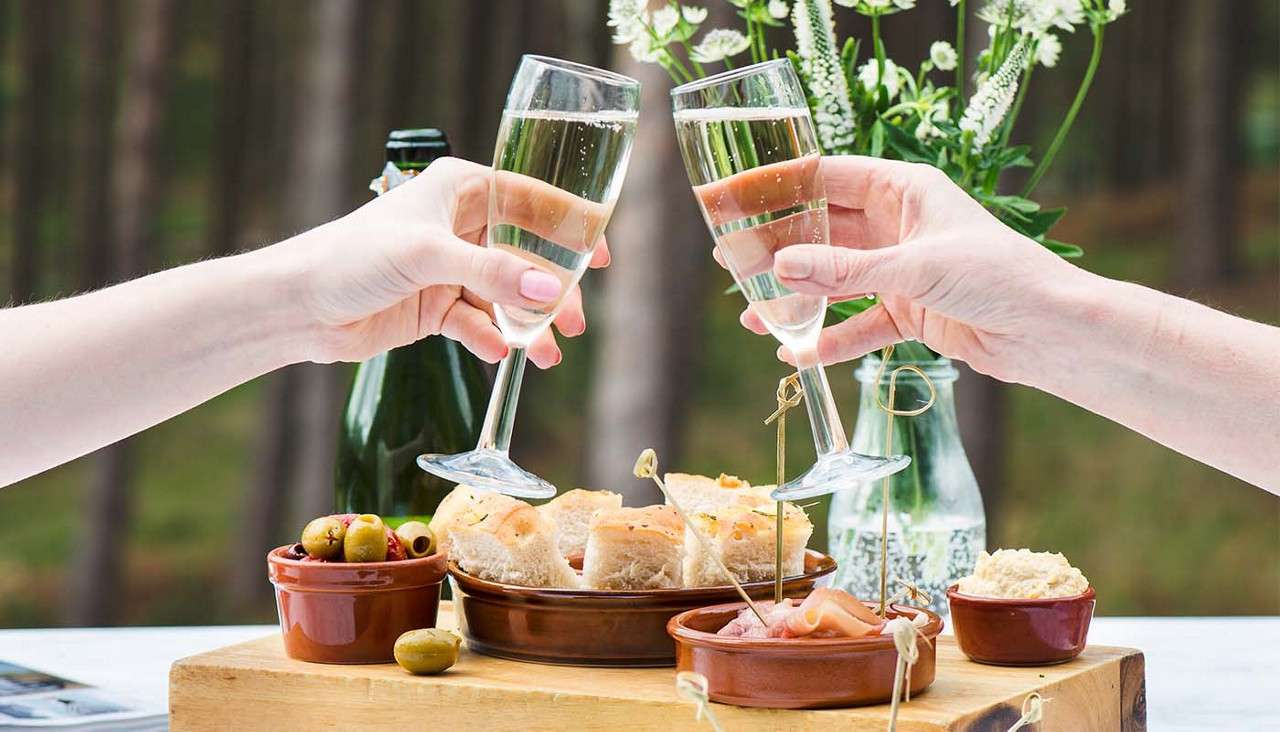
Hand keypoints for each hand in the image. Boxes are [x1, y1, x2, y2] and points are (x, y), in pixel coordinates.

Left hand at [281, 157, 608, 365]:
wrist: (298, 306)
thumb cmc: (352, 256)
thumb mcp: (428, 257)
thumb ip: (492, 275)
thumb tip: (552, 292)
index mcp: (460, 189)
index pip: (530, 200)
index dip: (570, 226)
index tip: (601, 256)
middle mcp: (459, 225)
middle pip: (525, 255)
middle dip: (552, 290)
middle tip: (573, 322)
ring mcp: (448, 269)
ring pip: (505, 296)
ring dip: (527, 324)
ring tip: (545, 355)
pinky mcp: (435, 307)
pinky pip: (478, 323)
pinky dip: (491, 339)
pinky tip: (499, 355)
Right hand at [739, 156, 1088, 383]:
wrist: (1051, 332)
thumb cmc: (999, 275)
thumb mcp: (916, 267)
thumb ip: (844, 270)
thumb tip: (778, 267)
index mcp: (902, 189)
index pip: (825, 178)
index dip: (776, 186)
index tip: (730, 199)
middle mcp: (897, 224)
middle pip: (821, 231)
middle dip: (776, 247)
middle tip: (728, 261)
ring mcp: (900, 270)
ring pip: (833, 281)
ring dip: (795, 298)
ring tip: (749, 313)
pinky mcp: (909, 313)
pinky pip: (857, 325)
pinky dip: (829, 340)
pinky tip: (796, 355)